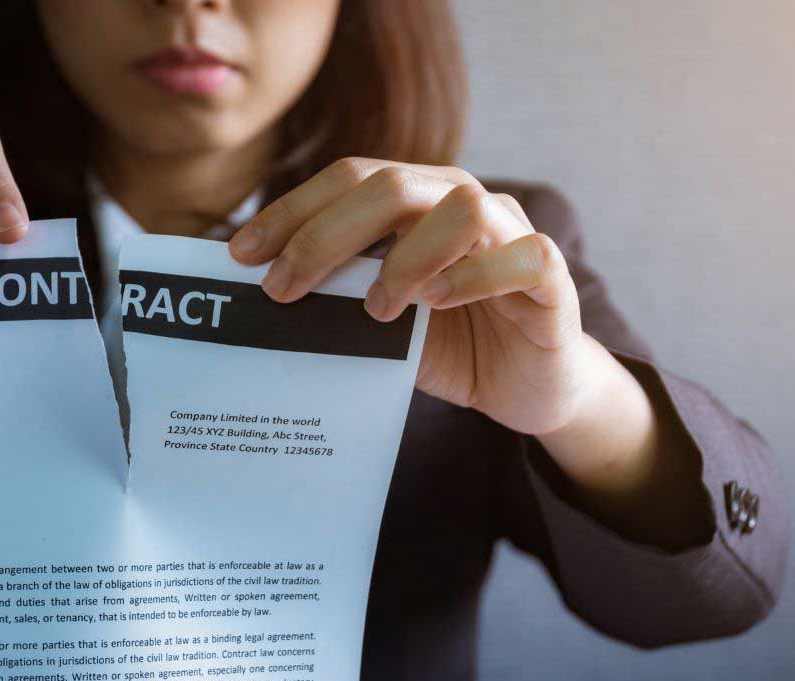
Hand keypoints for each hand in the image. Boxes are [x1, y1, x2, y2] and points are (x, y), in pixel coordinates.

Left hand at [228, 157, 598, 435]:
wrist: (529, 388)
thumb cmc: (452, 345)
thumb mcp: (382, 323)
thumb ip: (339, 297)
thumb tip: (263, 292)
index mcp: (420, 203)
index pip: (351, 178)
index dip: (294, 210)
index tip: (242, 253)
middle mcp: (465, 203)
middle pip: (393, 183)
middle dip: (325, 233)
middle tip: (285, 287)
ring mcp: (513, 235)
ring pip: (463, 207)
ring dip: (406, 256)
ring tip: (378, 308)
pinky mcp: (551, 279)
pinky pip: (523, 256)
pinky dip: (474, 278)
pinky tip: (436, 305)